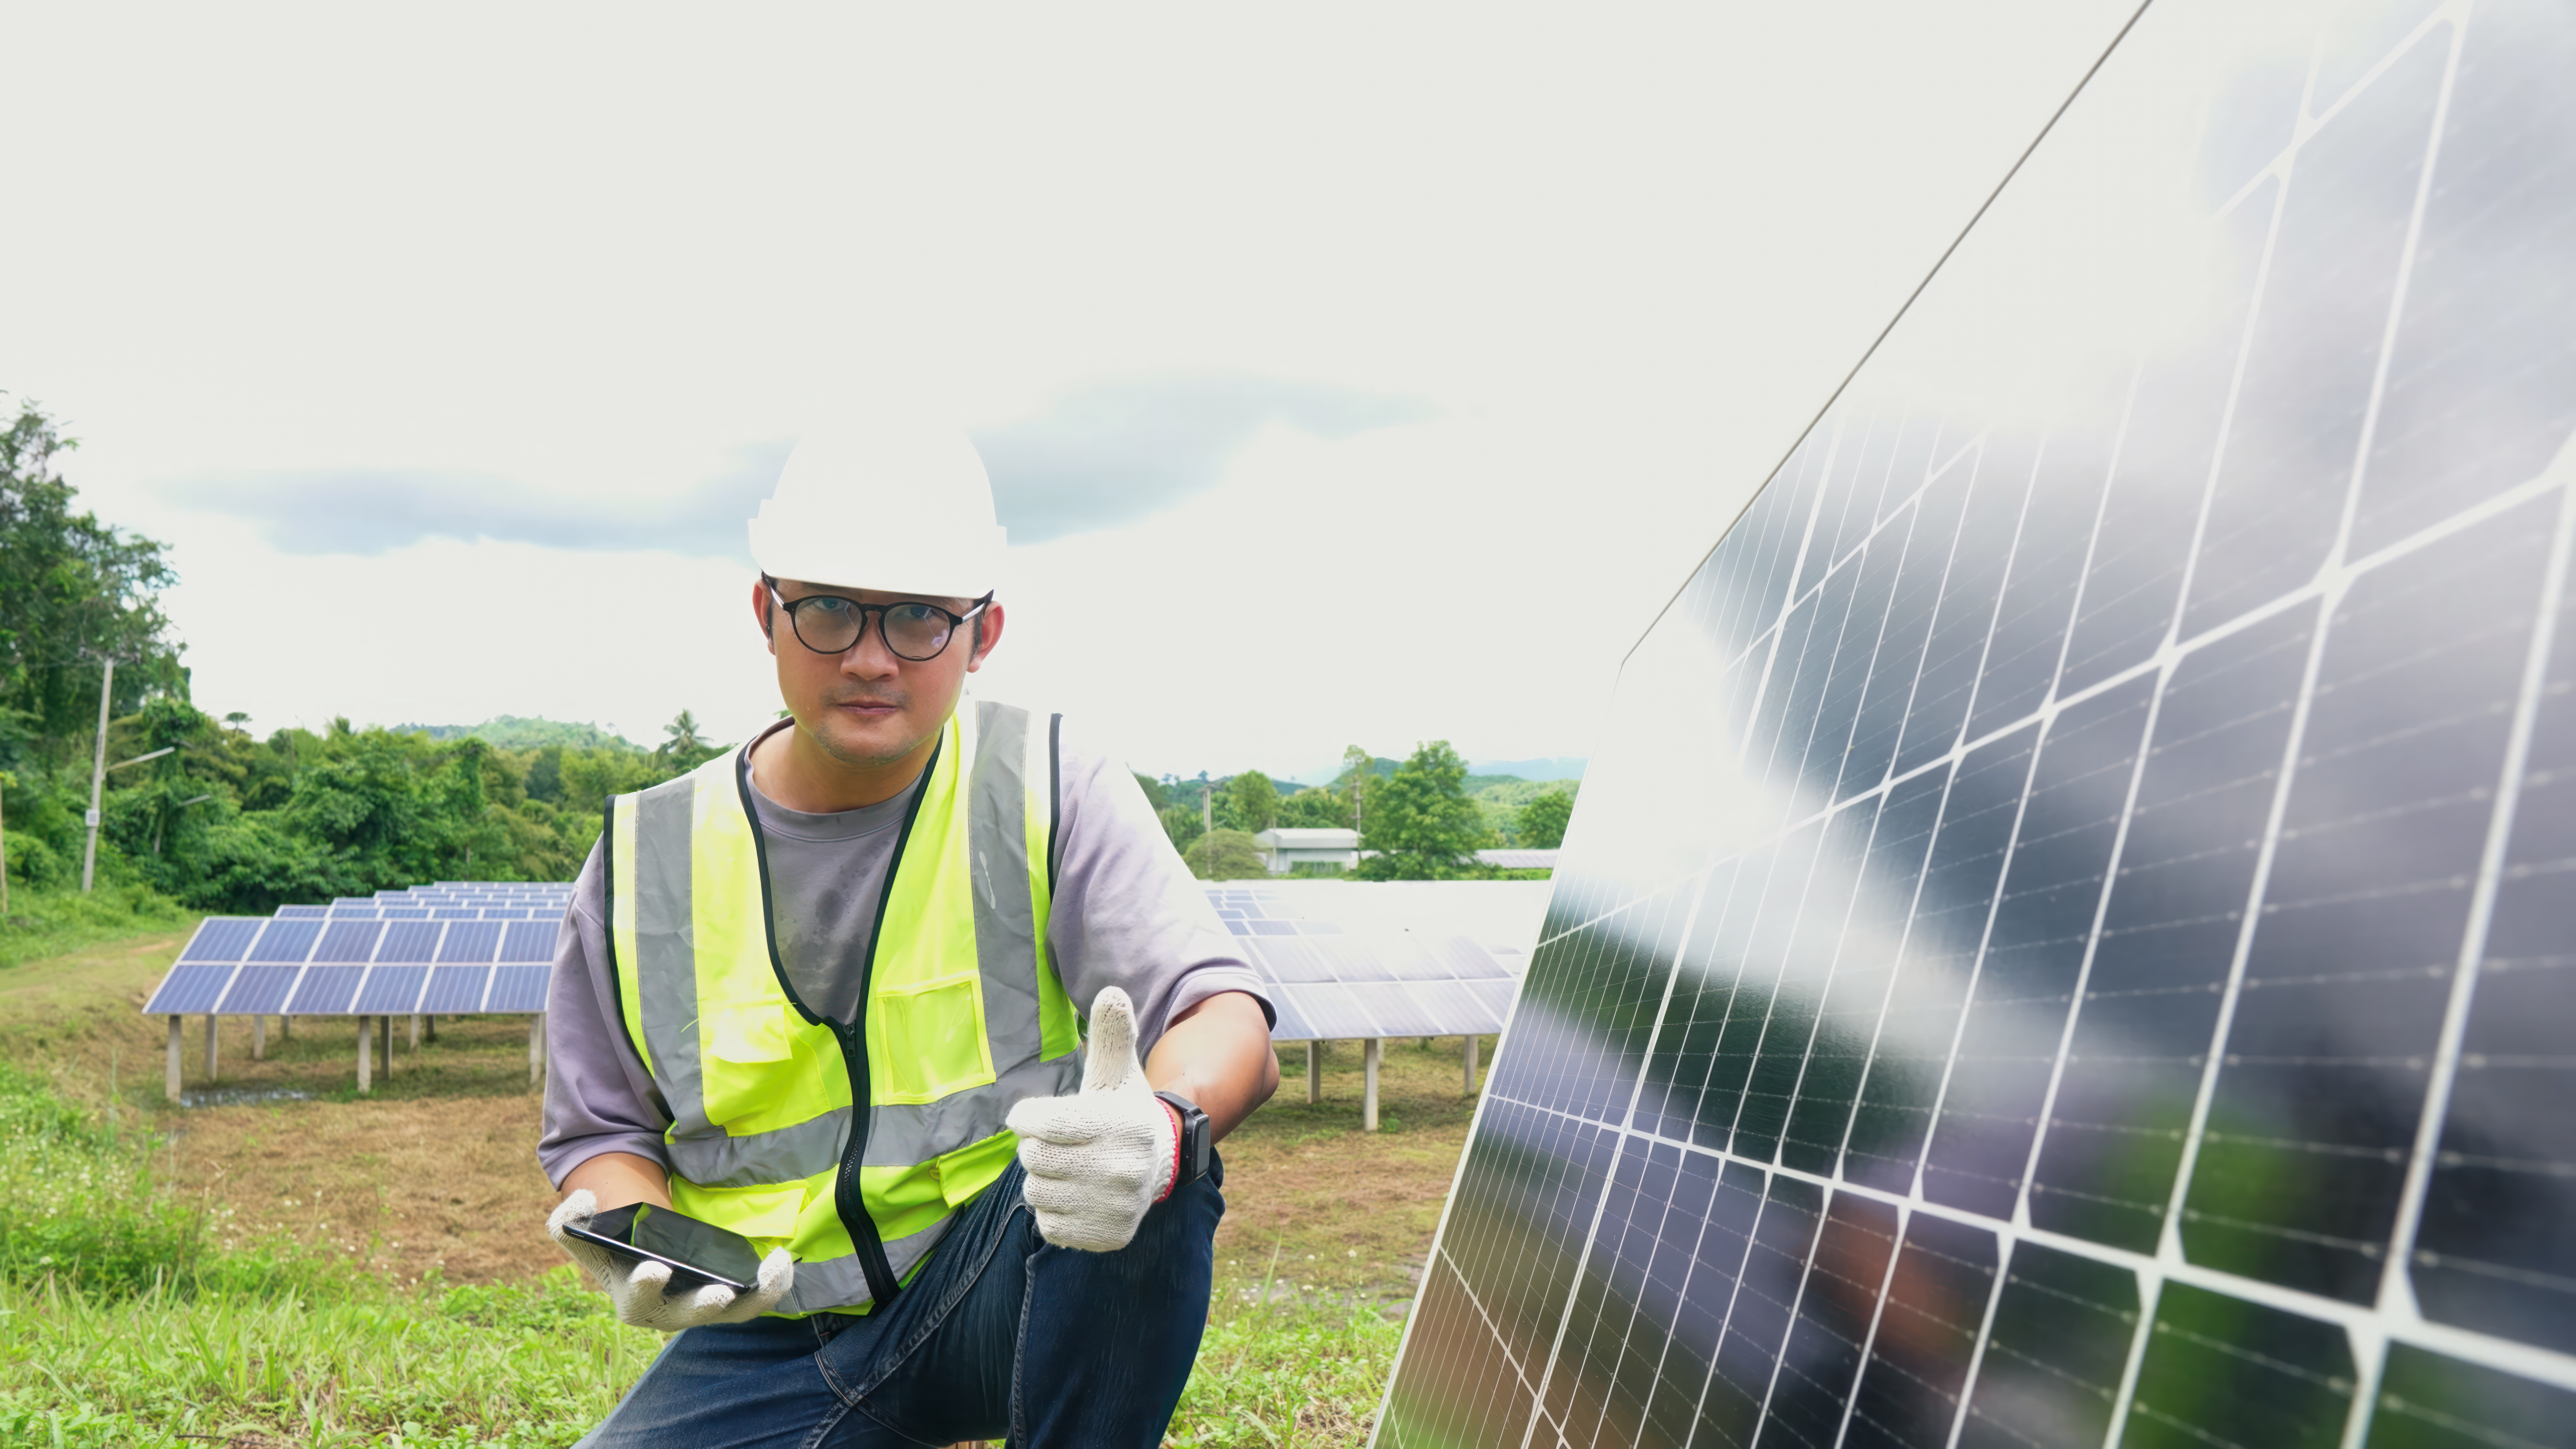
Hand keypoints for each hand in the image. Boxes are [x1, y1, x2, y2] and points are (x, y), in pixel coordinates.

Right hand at [546, 1189, 794, 1329]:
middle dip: (703, 1304)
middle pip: (689, 1313)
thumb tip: (583, 1202)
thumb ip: (568, 1220)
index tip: (655, 1268)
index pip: (637, 1300)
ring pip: (732, 1312)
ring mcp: (701, 1309)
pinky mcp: (728, 1302)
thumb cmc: (612, 1244)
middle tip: (720, 1293)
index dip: (645, 1286)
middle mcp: (668, 1312)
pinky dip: (770, 1286)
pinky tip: (782, 1261)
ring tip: (772, 1268)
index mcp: (631, 1298)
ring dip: (754, 1296)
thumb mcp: (582, 1233)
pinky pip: (753, 1301)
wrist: (640, 1253)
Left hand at [1005, 986, 1179, 1251]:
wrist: (1162, 1164)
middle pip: (1034, 1159)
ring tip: (1069, 1169)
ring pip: (1037, 1193)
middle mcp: (1123, 1168)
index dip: (1027, 1117)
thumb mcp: (1117, 1072)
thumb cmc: (1124, 1111)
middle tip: (1061, 1144)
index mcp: (1121, 1123)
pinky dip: (1053, 1211)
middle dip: (1037, 1148)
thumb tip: (1111, 992)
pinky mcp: (1108, 1236)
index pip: (1042, 1123)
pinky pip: (1048, 1225)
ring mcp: (1116, 1206)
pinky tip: (1077, 1196)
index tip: (1030, 1116)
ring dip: (1043, 1180)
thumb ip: (1110, 1035)